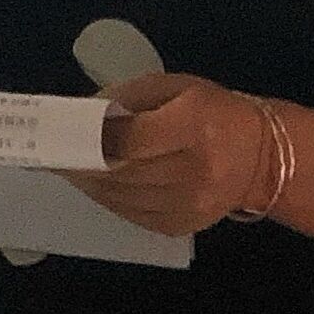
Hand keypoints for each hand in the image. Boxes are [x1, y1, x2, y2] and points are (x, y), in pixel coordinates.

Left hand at [67, 72, 274, 237]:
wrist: (260, 157)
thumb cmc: (213, 111)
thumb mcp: (175, 87)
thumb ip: (128, 97)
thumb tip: (82, 113)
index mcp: (194, 126)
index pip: (131, 140)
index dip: (93, 140)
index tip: (62, 135)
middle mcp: (194, 171)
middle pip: (121, 173)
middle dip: (81, 164)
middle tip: (53, 153)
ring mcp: (189, 205)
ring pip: (121, 197)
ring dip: (89, 183)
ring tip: (69, 167)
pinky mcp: (181, 226)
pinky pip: (131, 214)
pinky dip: (108, 198)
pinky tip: (97, 184)